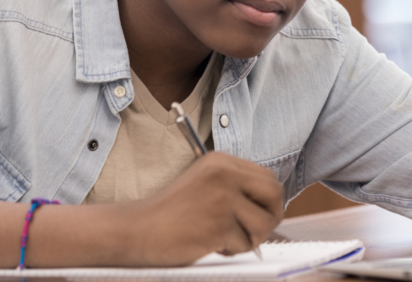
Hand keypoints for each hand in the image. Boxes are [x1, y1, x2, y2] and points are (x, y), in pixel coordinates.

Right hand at [122, 152, 283, 265]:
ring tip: (225, 239)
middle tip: (256, 231)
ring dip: (250, 238)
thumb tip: (273, 206)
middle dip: (272, 217)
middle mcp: (224, 173)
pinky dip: (231, 250)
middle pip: (275, 194)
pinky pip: (246, 243)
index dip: (269, 200)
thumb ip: (235, 187)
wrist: (137, 230)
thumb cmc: (171, 214)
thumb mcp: (205, 185)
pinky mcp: (219, 224)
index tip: (260, 214)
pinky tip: (210, 244)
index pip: (268, 177)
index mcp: (221, 161)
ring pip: (265, 222)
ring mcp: (222, 198)